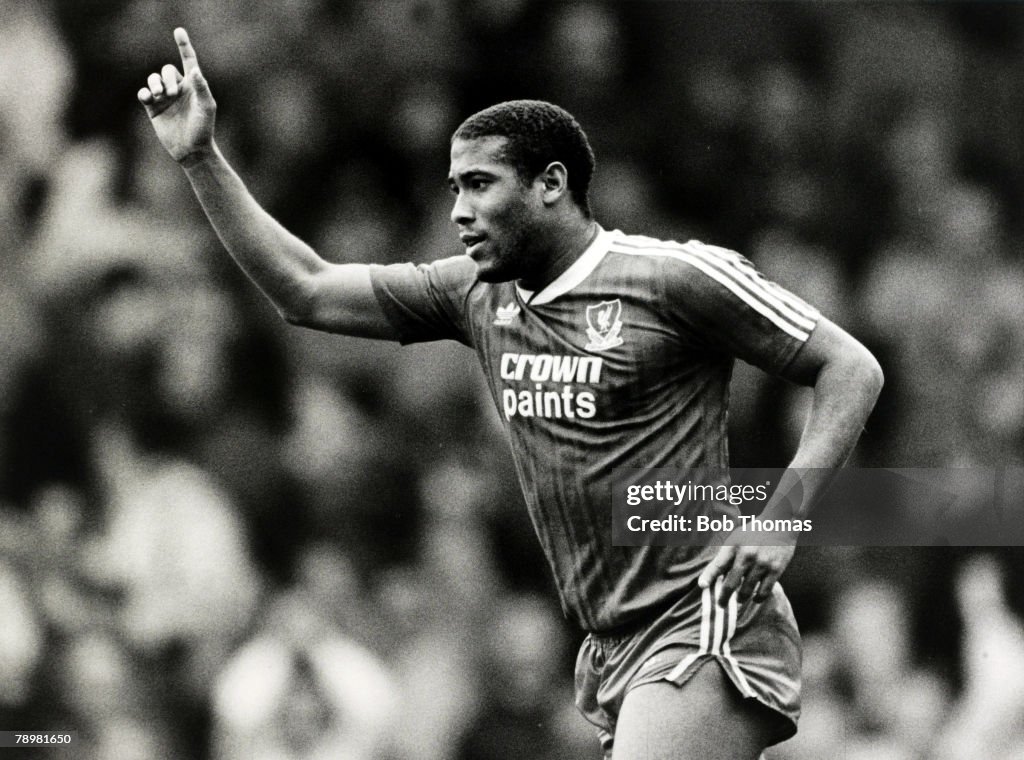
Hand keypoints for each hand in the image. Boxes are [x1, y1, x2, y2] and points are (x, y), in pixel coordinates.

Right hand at [138, 28, 215, 164]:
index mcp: (193, 85)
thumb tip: (194, 70)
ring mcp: (164, 98)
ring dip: (155, 84)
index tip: (178, 31)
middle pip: (167, 70)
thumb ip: (201, 88)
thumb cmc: (203, 129)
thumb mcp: (206, 108)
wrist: (191, 150)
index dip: (183, 45)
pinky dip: (144, 93)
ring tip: (160, 96)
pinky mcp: (153, 108)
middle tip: (173, 94)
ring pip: (153, 79)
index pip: (188, 60)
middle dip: (167, 78)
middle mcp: (178, 88)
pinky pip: (143, 93)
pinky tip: (148, 98)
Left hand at [697, 532, 795, 606]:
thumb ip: (726, 555)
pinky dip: (758, 598)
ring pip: (746, 591)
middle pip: (731, 584)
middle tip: (721, 605)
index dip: (708, 577)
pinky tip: (755, 598)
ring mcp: (762, 564)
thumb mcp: (736, 538)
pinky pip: (764, 592)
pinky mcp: (775, 570)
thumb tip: (715, 576)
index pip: (717, 565)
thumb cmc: (754, 532)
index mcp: (733, 546)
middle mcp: (746, 555)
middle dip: (723, 598)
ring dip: (741, 599)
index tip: (702, 587)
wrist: (780, 523)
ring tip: (739, 600)